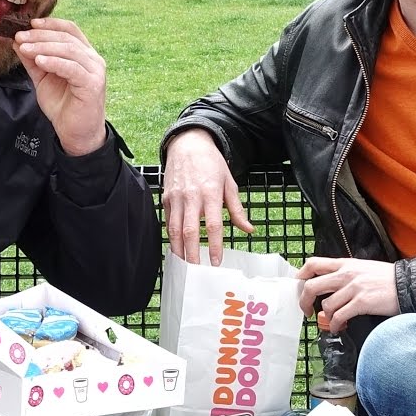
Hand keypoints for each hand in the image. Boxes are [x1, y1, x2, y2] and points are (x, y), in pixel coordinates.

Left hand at [12, 17, 106, 156]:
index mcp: (83, 54)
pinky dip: (54, 62)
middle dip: (40, 35)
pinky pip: (71, 68)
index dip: (50, 23)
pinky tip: (39, 61)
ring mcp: (94, 71)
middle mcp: (92, 59)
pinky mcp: (92, 84)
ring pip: (68, 50)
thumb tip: (18, 42)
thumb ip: (33, 60)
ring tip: (24, 48)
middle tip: (20, 36)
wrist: (76, 133)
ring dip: (43, 47)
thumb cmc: (63, 106)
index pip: (69, 29)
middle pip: (66, 38)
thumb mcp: (43, 78)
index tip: (29, 23)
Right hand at [161, 128, 254, 265]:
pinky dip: (171, 238)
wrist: (187, 144)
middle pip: (190, 231)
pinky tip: (176, 250)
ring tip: (184, 266)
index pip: (213, 225)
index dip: (215, 245)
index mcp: (211, 193)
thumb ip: (237, 209)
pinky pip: (168, 222)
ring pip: (175, 230)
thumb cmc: (211, 163)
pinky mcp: (166, 199)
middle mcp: (192, 197)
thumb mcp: (230, 182)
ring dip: (179, 250)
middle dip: (193, 254)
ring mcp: (176, 198)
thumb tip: (249, 230)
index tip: (217, 262)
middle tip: (197, 271)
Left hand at [297, 257, 398, 330]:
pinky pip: (339, 316)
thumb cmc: (386, 279)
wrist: (408, 284)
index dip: (301, 276)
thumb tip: (329, 287)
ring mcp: (354, 288)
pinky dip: (336, 325)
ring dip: (326, 317)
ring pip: (326, 305)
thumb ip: (344, 274)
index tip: (298, 287)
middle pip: (312, 286)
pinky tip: (340, 327)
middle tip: (306, 311)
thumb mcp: (362, 268)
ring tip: (333, 322)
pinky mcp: (362, 302)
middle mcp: (346, 274)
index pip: (313, 264)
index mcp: (344, 264)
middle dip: (304, 302)